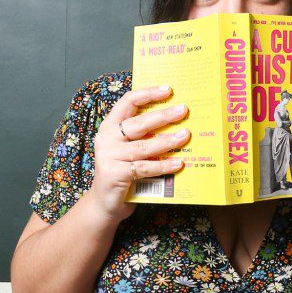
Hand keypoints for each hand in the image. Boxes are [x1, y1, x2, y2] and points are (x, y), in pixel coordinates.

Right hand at [90, 85, 189, 223]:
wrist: (106, 202)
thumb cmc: (122, 171)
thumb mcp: (129, 148)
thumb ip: (142, 135)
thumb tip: (175, 120)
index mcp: (110, 126)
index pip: (128, 102)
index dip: (148, 94)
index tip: (168, 90)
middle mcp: (107, 138)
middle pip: (139, 123)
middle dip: (163, 116)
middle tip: (183, 110)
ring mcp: (109, 156)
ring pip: (144, 146)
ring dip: (167, 141)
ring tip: (186, 136)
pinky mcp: (116, 174)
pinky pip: (145, 167)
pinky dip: (163, 166)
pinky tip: (178, 163)